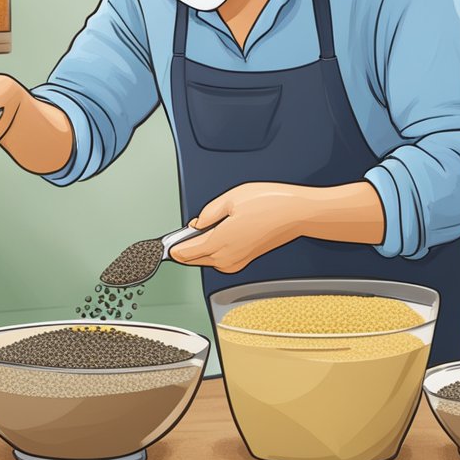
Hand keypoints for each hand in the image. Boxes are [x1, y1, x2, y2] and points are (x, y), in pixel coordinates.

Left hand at [168, 183, 305, 272]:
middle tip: (180, 233)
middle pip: (193, 259)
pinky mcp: (246, 260)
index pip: (184, 253)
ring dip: (199, 249)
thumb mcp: (230, 198)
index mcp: (219, 242)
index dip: (171, 246)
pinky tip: (218, 235)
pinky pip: (221, 259)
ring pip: (207, 260)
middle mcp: (227, 258)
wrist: (298, 214)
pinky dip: (214, 250)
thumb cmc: (270, 204)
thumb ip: (208, 213)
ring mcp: (237, 261)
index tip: (161, 245)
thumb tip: (196, 224)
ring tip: (202, 230)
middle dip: (184, 247)